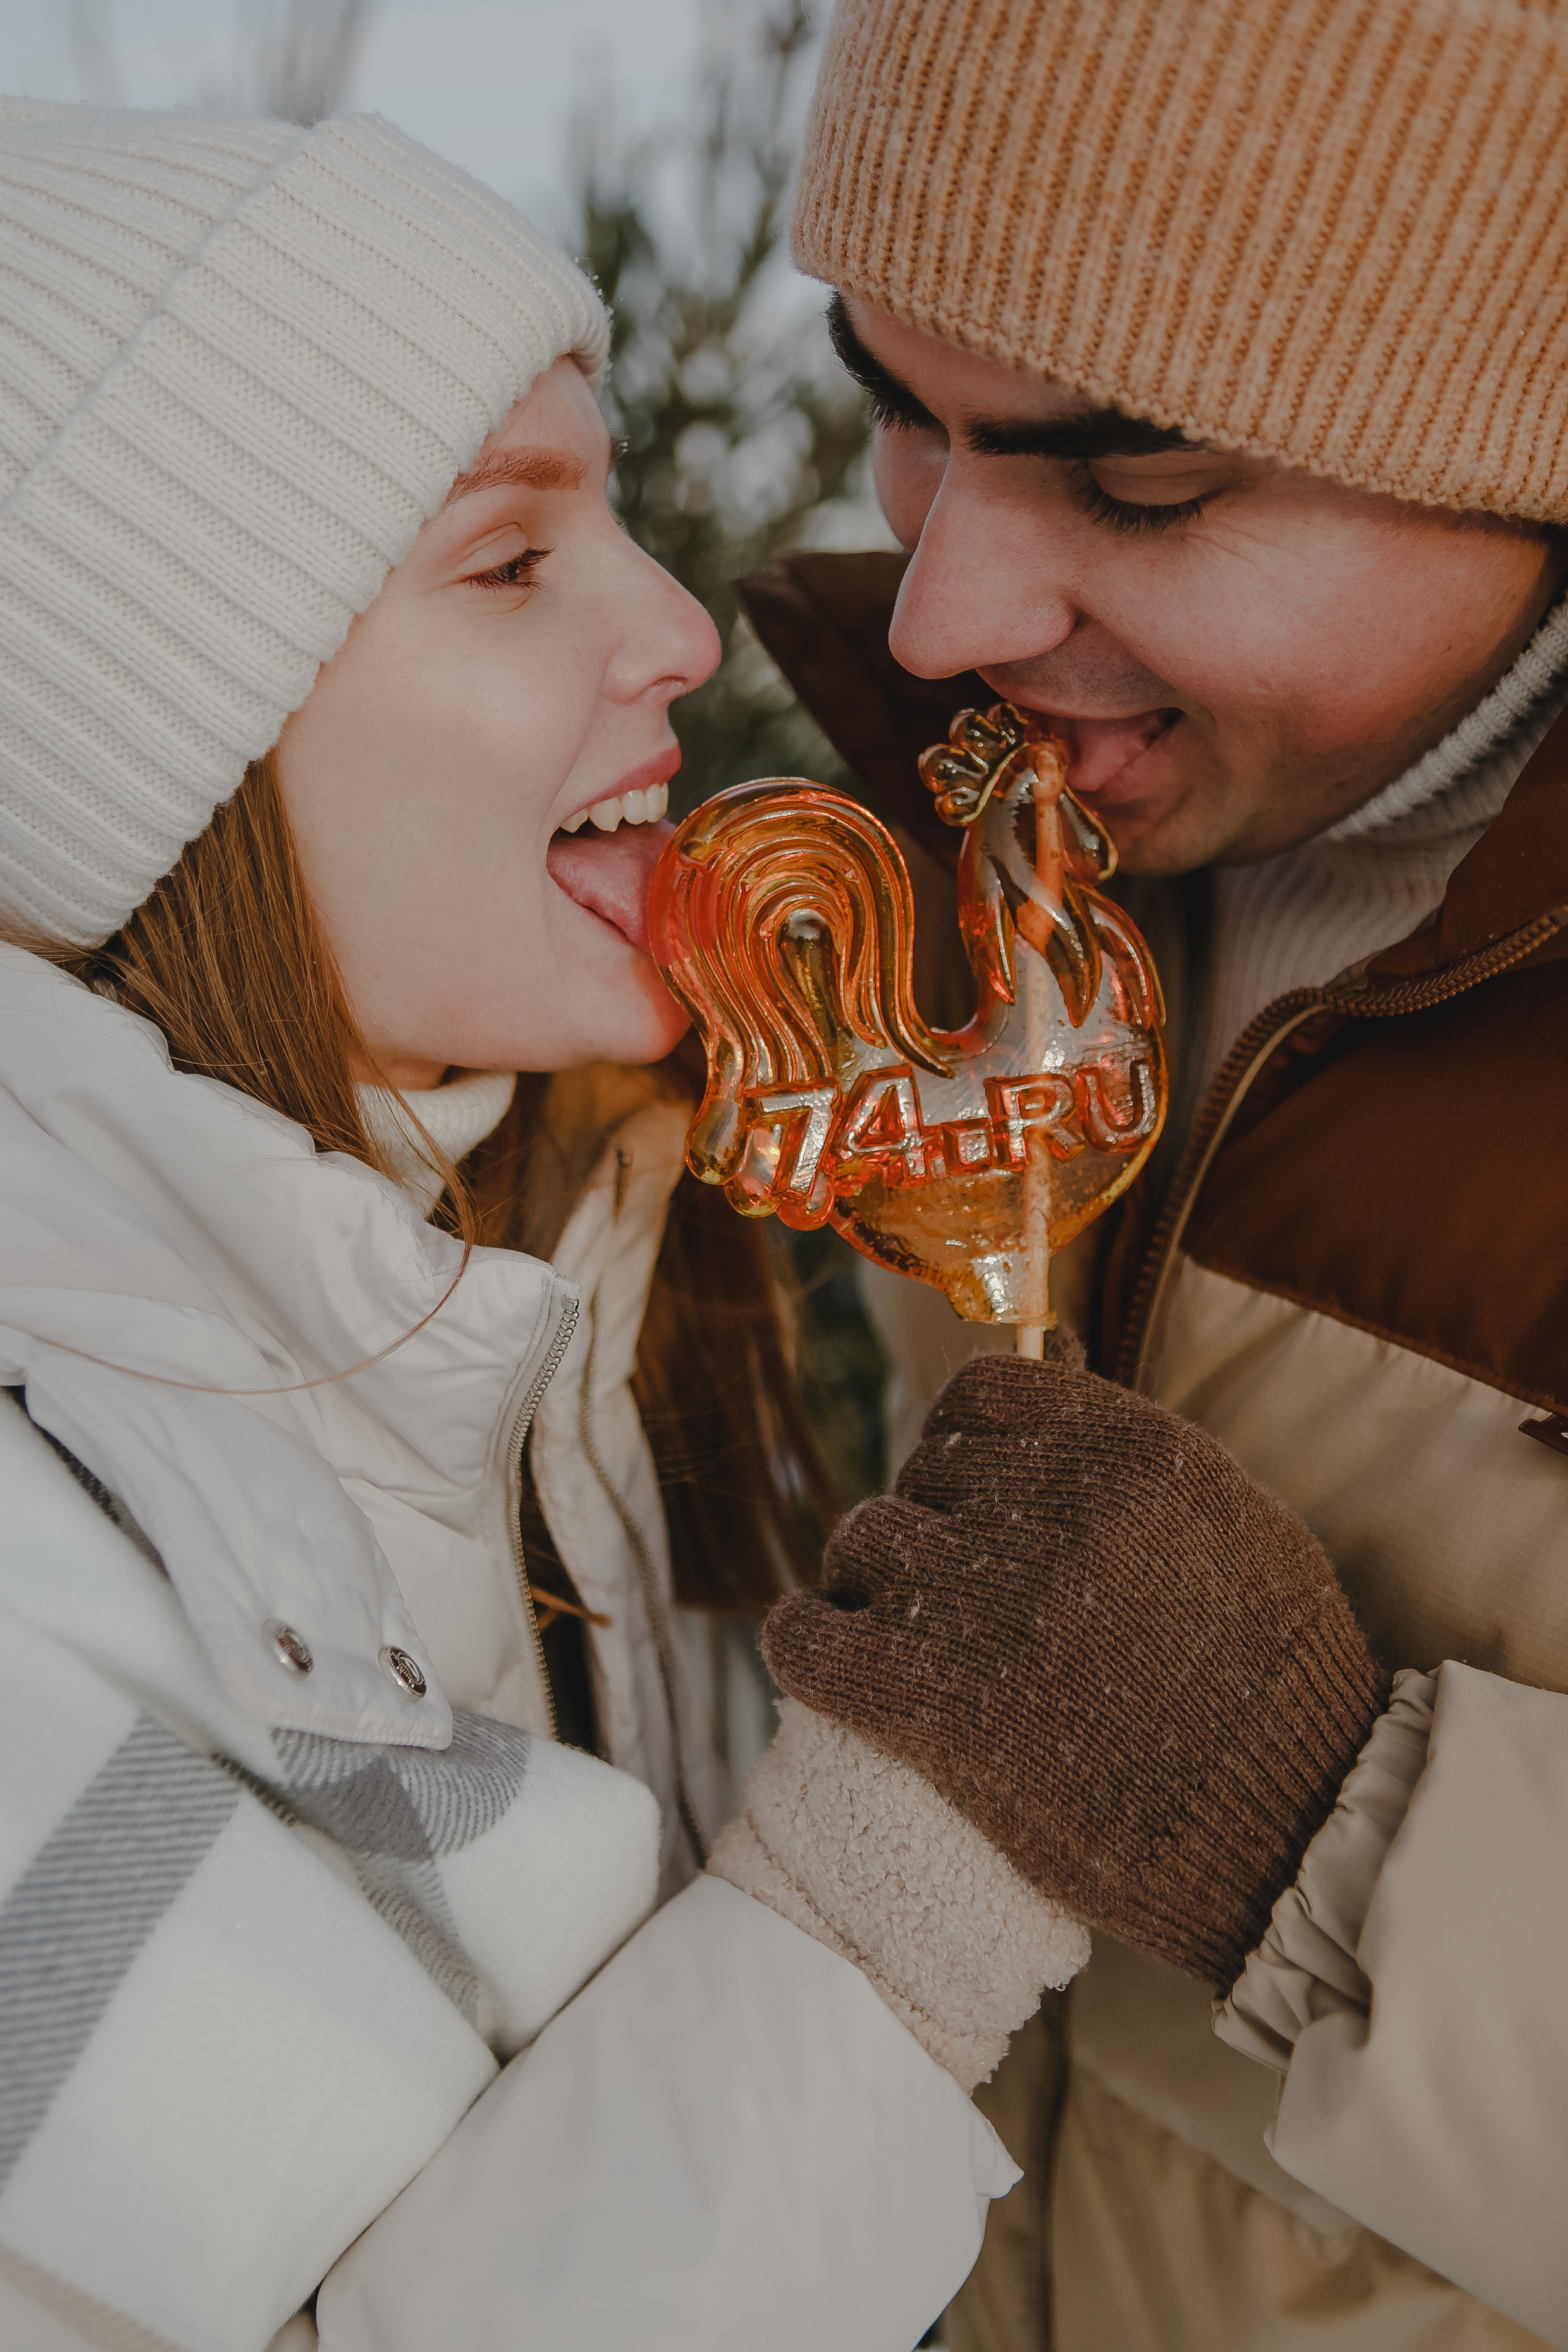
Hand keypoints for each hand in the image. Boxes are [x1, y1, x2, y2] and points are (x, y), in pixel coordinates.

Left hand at [763, 1335, 1388, 1989]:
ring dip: (873, 1586)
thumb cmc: (1274, 1681)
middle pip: (921, 1473)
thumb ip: (1127, 1440)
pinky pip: (805, 1638)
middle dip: (935, 1525)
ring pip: (862, 1544)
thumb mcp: (1229, 1522)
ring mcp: (980, 1601)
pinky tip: (827, 1662)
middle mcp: (1048, 1508)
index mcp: (1127, 1451)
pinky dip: (804, 1644)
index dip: (967, 1445)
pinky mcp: (928, 1703)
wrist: (1288, 1835)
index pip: (981, 1392)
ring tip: (909, 1637)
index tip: (978, 1495)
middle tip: (961, 1595)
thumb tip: (1048, 1341)